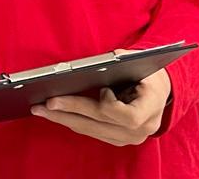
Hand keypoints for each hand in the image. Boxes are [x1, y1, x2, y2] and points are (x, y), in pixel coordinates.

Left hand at [31, 65, 170, 146]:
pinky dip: (72, 121)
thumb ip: (119, 61)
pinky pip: (92, 132)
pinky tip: (54, 113)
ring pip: (93, 131)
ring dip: (64, 119)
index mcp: (152, 107)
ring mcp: (131, 137)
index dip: (111, 106)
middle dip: (71, 112)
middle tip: (45, 103)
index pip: (129, 117)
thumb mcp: (138, 61)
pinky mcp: (119, 138)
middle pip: (102, 124)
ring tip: (39, 109)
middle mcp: (144, 128)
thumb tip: (94, 62)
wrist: (159, 90)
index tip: (102, 90)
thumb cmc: (145, 70)